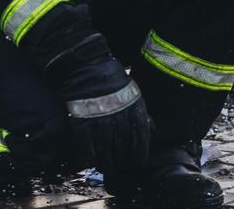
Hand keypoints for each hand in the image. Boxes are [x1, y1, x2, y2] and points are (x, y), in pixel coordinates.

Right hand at [46, 35, 150, 171]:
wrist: (86, 65)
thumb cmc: (111, 79)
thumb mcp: (133, 92)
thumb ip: (141, 112)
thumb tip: (152, 129)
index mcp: (134, 110)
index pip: (140, 140)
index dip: (139, 155)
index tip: (137, 164)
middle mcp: (118, 118)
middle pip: (122, 149)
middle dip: (122, 162)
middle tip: (119, 168)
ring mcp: (99, 121)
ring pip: (105, 152)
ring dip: (105, 164)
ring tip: (105, 168)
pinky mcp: (81, 122)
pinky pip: (86, 147)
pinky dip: (88, 157)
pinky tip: (89, 161)